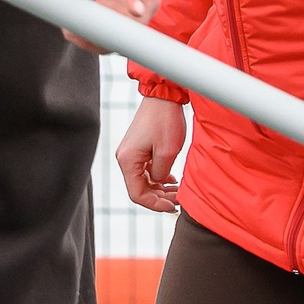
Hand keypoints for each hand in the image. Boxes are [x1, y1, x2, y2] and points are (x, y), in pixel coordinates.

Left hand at [68, 0, 173, 51]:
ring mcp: (119, 6)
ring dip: (87, 34)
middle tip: (73, 35)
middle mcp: (134, 11)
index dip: (112, 41)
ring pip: (104, 30)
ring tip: (67, 31)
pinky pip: (96, 17)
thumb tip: (137, 11)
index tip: (92, 39)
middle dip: (94, 41)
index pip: (131, 35)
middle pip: (115, 37)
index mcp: (147, 6)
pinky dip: (84, 22)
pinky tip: (70, 21)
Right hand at [115, 97, 188, 212]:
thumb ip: (160, 174)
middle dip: (159, 198)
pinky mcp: (138, 148)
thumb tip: (158, 183)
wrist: (163, 96)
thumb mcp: (167, 152)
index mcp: (128, 160)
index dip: (154, 205)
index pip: (137, 194)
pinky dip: (158, 178)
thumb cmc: (165, 120)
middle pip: (139, 189)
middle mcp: (125, 158)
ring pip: (143, 180)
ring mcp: (131, 153)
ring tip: (177, 192)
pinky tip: (172, 180)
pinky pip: (146, 170)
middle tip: (178, 201)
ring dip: (159, 189)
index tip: (172, 206)